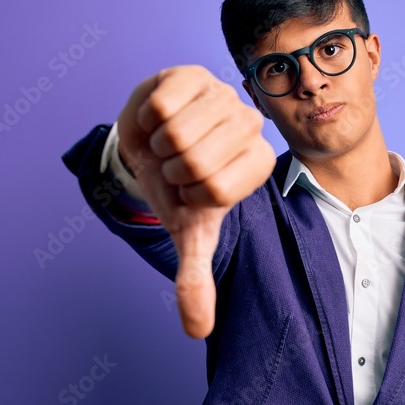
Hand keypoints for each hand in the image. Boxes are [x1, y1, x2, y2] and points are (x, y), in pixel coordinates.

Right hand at [116, 65, 276, 338]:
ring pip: (178, 131)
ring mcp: (223, 95)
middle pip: (195, 160)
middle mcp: (251, 126)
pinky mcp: (193, 73)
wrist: (150, 144)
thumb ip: (196, 279)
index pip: (217, 189)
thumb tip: (197, 330)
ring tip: (169, 143)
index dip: (189, 195)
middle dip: (171, 170)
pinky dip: (146, 118)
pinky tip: (159, 120)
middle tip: (177, 165)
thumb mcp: (188, 232)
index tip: (192, 191)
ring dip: (159, 144)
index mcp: (258, 165)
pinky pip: (162, 103)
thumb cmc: (177, 187)